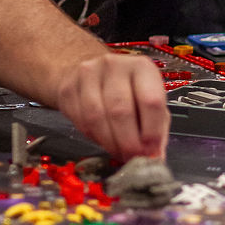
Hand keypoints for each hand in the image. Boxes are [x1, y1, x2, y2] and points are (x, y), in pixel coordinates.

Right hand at [54, 50, 169, 160]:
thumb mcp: (148, 101)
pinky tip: (103, 140)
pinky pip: (80, 120)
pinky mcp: (68, 88)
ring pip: (97, 117)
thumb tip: (156, 157)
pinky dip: (93, 137)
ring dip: (109, 143)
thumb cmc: (126, 91)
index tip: (151, 153)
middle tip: (133, 158)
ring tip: (118, 152)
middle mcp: (114, 65)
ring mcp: (88, 74)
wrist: (89, 74)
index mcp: (142, 67)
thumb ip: (156, 128)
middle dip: (128, 142)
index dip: (152, 132)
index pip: (151, 101)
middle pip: (121, 110)